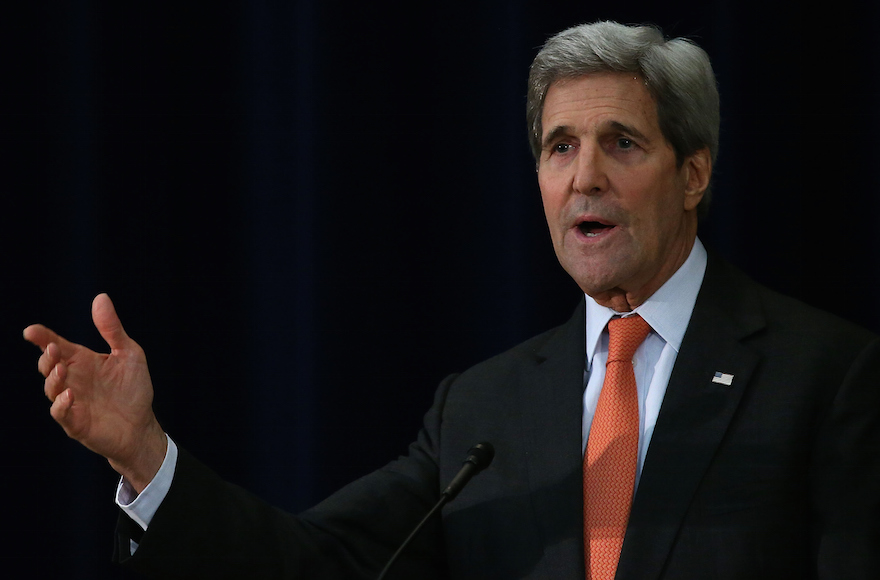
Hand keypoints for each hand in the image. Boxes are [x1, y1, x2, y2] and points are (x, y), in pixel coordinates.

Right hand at [24, 293, 166, 492]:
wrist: (142, 425)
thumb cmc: (134, 389)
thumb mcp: (129, 353)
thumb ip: (112, 329)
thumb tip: (100, 297)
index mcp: (83, 361)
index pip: (57, 346)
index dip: (42, 338)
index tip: (31, 331)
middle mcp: (73, 380)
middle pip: (48, 365)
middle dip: (47, 356)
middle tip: (54, 348)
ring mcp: (72, 402)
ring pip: (51, 388)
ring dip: (53, 378)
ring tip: (62, 369)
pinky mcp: (76, 423)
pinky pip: (61, 413)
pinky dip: (61, 404)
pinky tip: (70, 395)